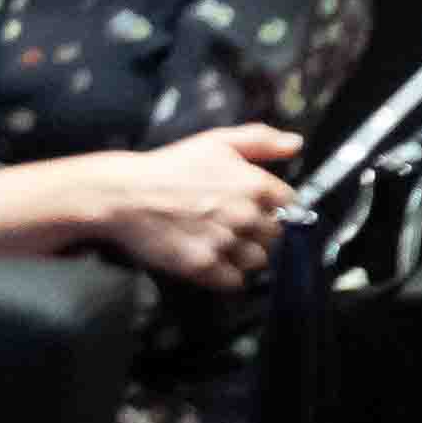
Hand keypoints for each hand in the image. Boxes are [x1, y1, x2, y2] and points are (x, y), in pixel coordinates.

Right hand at [8, 125, 303, 284]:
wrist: (126, 195)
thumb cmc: (171, 167)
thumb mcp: (219, 141)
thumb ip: (262, 140)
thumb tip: (295, 144)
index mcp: (254, 184)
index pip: (290, 203)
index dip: (276, 204)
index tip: (263, 206)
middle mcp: (245, 215)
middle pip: (275, 234)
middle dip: (261, 230)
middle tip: (238, 225)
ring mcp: (224, 243)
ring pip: (259, 261)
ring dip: (247, 255)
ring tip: (226, 244)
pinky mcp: (202, 266)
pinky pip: (234, 282)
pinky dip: (229, 275)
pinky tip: (215, 261)